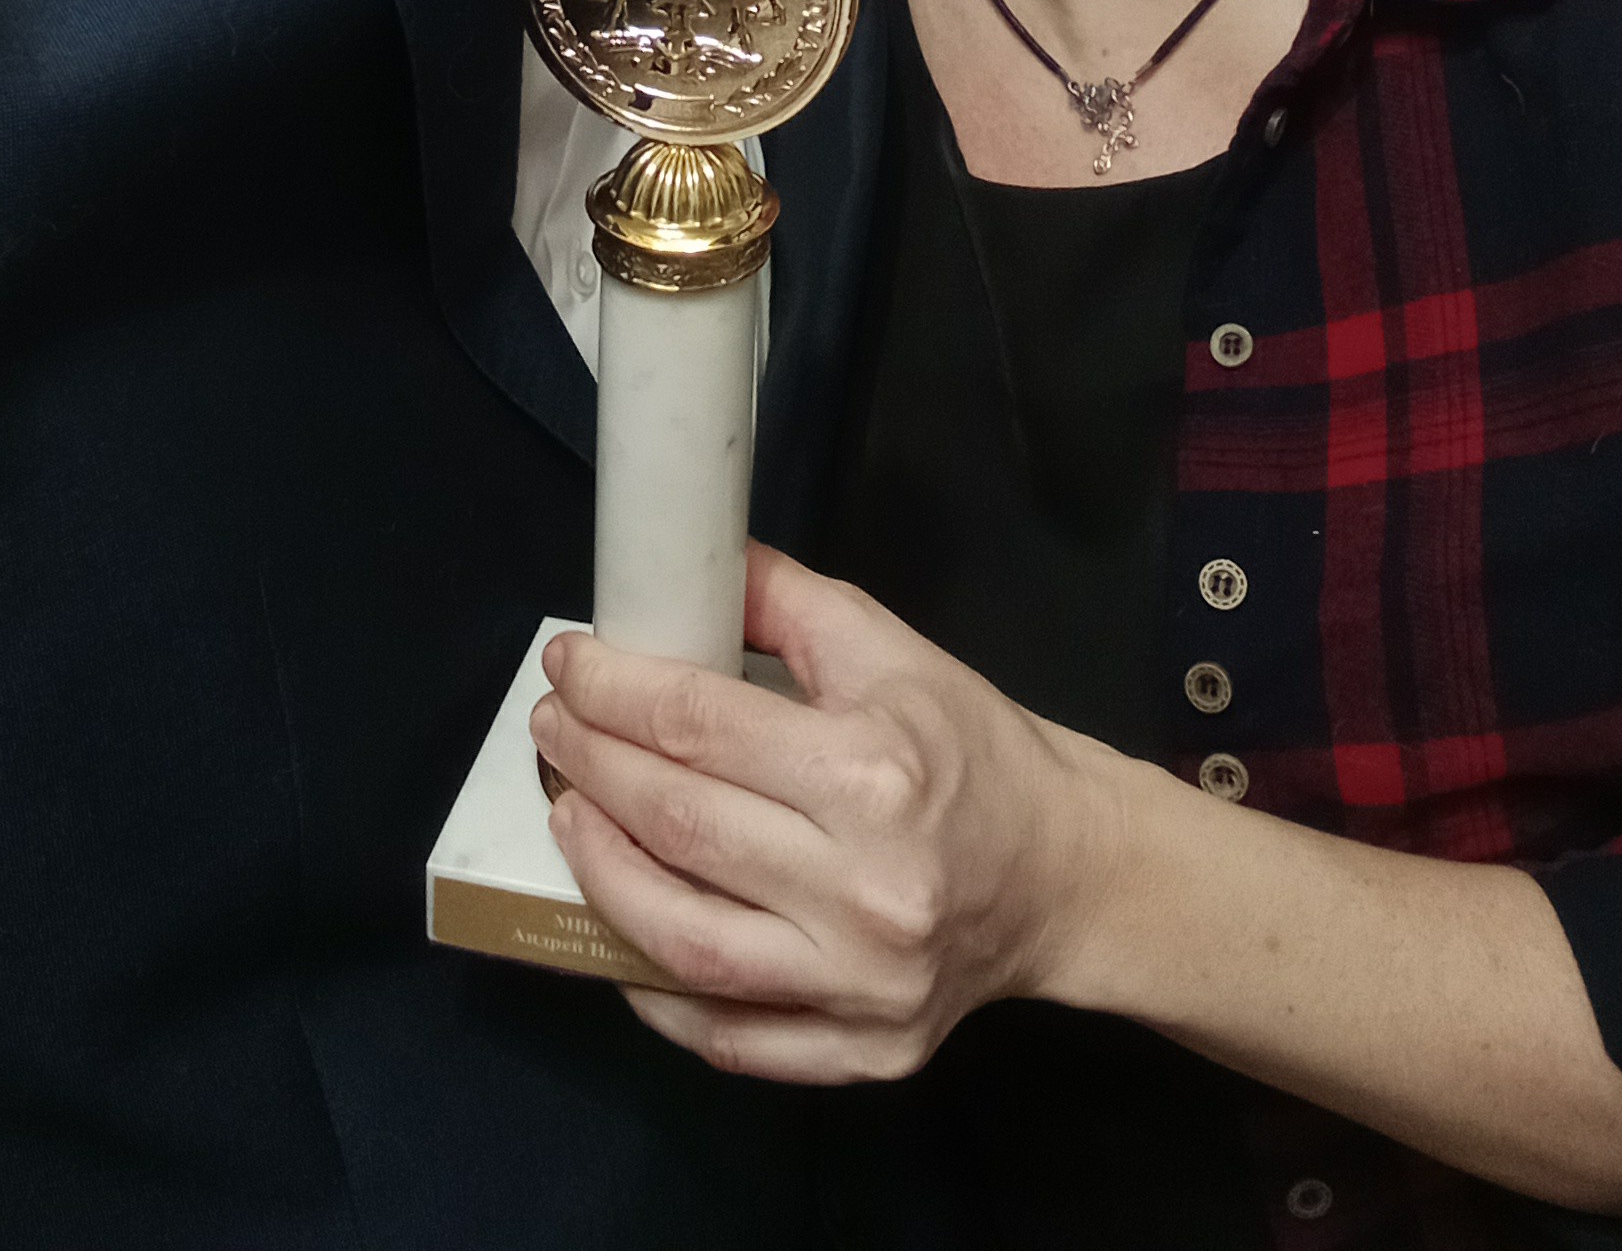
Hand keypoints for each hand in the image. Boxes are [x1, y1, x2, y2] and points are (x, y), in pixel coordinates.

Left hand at [528, 543, 1120, 1082]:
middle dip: (593, 767)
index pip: (701, 726)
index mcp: (873, 771)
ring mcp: (858, 985)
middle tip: (554, 730)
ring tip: (568, 815)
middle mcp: (863, 887)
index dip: (616, 691)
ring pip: (685, 942)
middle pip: (681, 825)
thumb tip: (690, 567)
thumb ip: (787, 603)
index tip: (569, 667)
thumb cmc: (976, 751)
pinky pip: (726, 1037)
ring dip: (602, 874)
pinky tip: (619, 927)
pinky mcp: (860, 1054)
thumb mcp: (895, 651)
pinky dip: (655, 991)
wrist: (1067, 874)